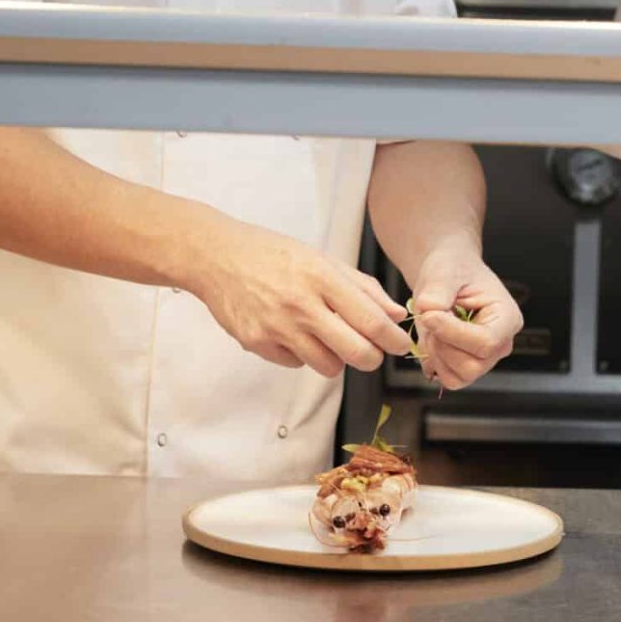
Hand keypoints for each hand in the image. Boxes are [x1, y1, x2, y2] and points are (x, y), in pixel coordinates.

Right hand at [177, 208, 410, 376]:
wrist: (218, 257)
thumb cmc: (274, 255)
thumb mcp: (323, 259)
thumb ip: (363, 288)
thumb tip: (395, 314)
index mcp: (322, 277)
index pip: (370, 320)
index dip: (393, 339)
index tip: (402, 345)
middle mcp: (301, 304)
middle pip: (355, 352)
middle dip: (372, 358)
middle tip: (373, 352)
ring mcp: (277, 327)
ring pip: (328, 366)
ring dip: (336, 358)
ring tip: (327, 337)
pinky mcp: (257, 343)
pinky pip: (296, 364)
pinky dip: (303, 355)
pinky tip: (294, 332)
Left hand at [409, 244, 522, 389]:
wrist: (447, 274)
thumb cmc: (453, 269)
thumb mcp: (444, 272)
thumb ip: (436, 293)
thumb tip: (427, 314)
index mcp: (507, 317)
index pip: (486, 342)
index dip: (451, 333)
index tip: (429, 315)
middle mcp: (501, 343)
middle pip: (472, 366)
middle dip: (443, 345)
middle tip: (430, 319)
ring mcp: (485, 359)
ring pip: (459, 377)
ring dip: (436, 354)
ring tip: (433, 327)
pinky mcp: (467, 367)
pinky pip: (449, 379)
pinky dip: (434, 363)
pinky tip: (434, 338)